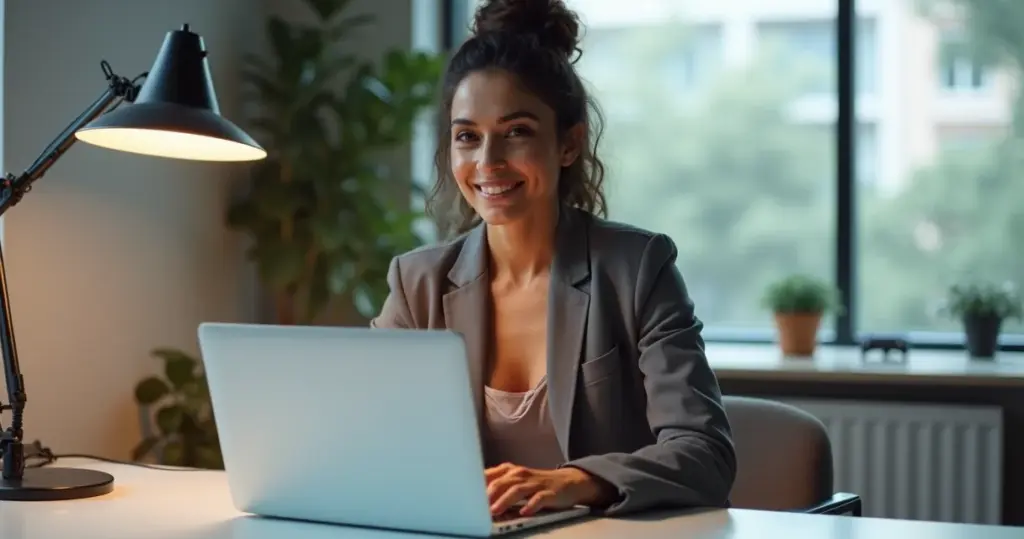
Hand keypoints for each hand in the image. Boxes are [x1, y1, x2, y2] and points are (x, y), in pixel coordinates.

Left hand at [484, 463, 615, 516]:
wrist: (569, 482)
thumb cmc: (536, 484)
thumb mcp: (514, 481)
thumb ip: (495, 485)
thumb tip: (471, 496)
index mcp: (510, 471)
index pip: (489, 476)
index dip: (476, 486)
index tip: (464, 496)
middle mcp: (521, 474)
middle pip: (501, 482)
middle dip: (488, 495)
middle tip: (476, 508)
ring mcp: (536, 483)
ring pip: (517, 490)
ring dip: (504, 500)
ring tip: (494, 511)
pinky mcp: (550, 493)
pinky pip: (539, 499)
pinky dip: (531, 505)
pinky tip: (524, 512)